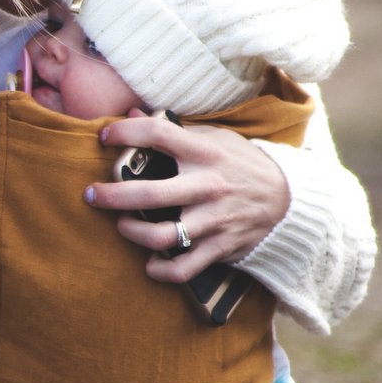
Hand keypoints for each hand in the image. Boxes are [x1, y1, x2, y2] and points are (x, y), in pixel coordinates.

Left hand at [86, 112, 290, 282]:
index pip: (158, 135)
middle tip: (91, 195)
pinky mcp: (220, 247)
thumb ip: (175, 130)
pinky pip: (184, 267)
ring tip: (122, 225)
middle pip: (149, 195)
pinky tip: (149, 263)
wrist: (289, 200)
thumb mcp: (216, 139)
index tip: (104, 137)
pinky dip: (161, 270)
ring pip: (162, 236)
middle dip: (111, 196)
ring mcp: (213, 220)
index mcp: (205, 153)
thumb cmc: (242, 164)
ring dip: (132, 233)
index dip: (125, 133)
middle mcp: (208, 186)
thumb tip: (132, 112)